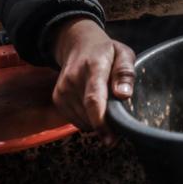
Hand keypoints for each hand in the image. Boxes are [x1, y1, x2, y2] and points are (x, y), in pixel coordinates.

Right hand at [51, 17, 135, 139]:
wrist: (78, 45)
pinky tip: (95, 108)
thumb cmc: (106, 51)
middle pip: (89, 114)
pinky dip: (88, 120)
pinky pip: (76, 120)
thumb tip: (124, 95)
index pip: (94, 98)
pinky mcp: (58, 99)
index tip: (110, 138)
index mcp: (93, 67)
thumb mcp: (123, 54)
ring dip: (97, 123)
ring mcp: (62, 90)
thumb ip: (125, 73)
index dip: (101, 121)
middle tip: (120, 123)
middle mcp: (73, 80)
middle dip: (106, 125)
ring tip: (108, 109)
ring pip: (83, 120)